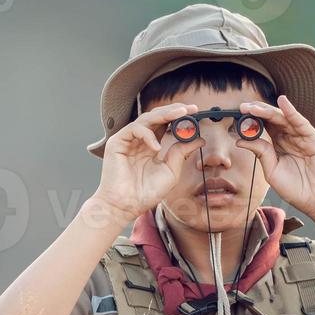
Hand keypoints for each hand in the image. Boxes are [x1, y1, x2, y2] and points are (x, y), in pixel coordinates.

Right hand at [93, 102, 204, 221]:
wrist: (125, 206)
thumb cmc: (145, 193)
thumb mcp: (171, 171)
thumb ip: (181, 154)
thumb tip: (198, 139)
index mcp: (151, 146)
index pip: (166, 125)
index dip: (180, 118)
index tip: (196, 113)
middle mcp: (139, 141)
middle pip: (157, 117)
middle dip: (174, 110)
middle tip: (190, 108)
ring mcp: (128, 141)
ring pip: (146, 118)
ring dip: (164, 114)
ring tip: (180, 114)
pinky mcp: (117, 143)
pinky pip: (134, 129)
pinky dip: (148, 134)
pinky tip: (157, 147)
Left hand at [236, 95, 314, 218]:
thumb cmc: (296, 189)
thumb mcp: (272, 171)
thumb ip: (260, 153)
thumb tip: (240, 140)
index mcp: (278, 146)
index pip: (263, 128)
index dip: (251, 121)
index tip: (236, 116)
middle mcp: (290, 139)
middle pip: (272, 120)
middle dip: (257, 112)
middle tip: (242, 107)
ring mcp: (303, 138)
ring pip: (284, 119)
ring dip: (269, 111)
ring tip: (254, 106)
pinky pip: (301, 122)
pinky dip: (292, 111)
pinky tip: (282, 101)